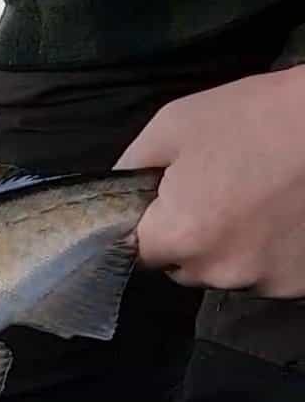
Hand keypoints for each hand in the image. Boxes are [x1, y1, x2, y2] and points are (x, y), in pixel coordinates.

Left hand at [117, 64, 304, 296]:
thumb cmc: (257, 116)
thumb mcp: (173, 126)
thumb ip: (132, 167)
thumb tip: (115, 192)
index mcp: (182, 237)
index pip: (138, 253)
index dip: (147, 228)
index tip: (163, 205)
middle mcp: (222, 271)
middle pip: (184, 267)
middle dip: (190, 238)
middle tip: (217, 194)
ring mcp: (268, 282)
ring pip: (229, 271)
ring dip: (234, 247)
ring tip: (257, 201)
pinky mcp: (302, 285)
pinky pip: (269, 272)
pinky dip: (272, 252)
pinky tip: (283, 215)